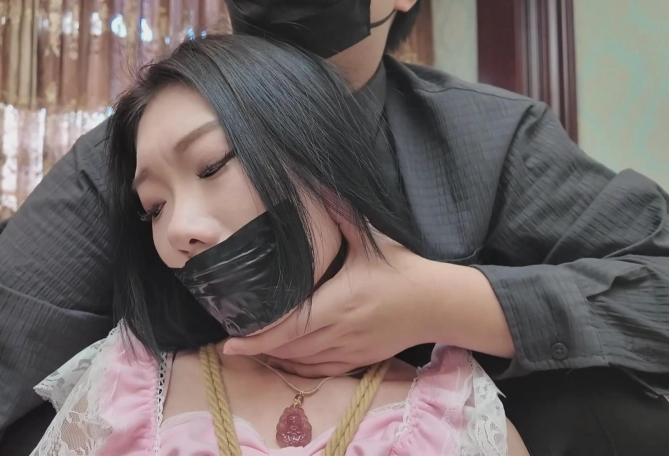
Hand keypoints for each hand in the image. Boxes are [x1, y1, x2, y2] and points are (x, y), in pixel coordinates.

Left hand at [222, 213, 441, 376]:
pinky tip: (282, 360)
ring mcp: (350, 349)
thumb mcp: (372, 241)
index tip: (232, 340)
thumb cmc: (403, 270)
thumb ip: (341, 214)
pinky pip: (321, 371)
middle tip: (230, 344)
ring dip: (275, 358)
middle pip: (291, 347)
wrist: (438, 304)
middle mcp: (341, 330)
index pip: (291, 325)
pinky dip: (298, 368)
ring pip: (303, 361)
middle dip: (258, 348)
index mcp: (340, 302)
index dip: (260, 337)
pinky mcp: (359, 359)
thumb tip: (316, 184)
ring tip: (249, 350)